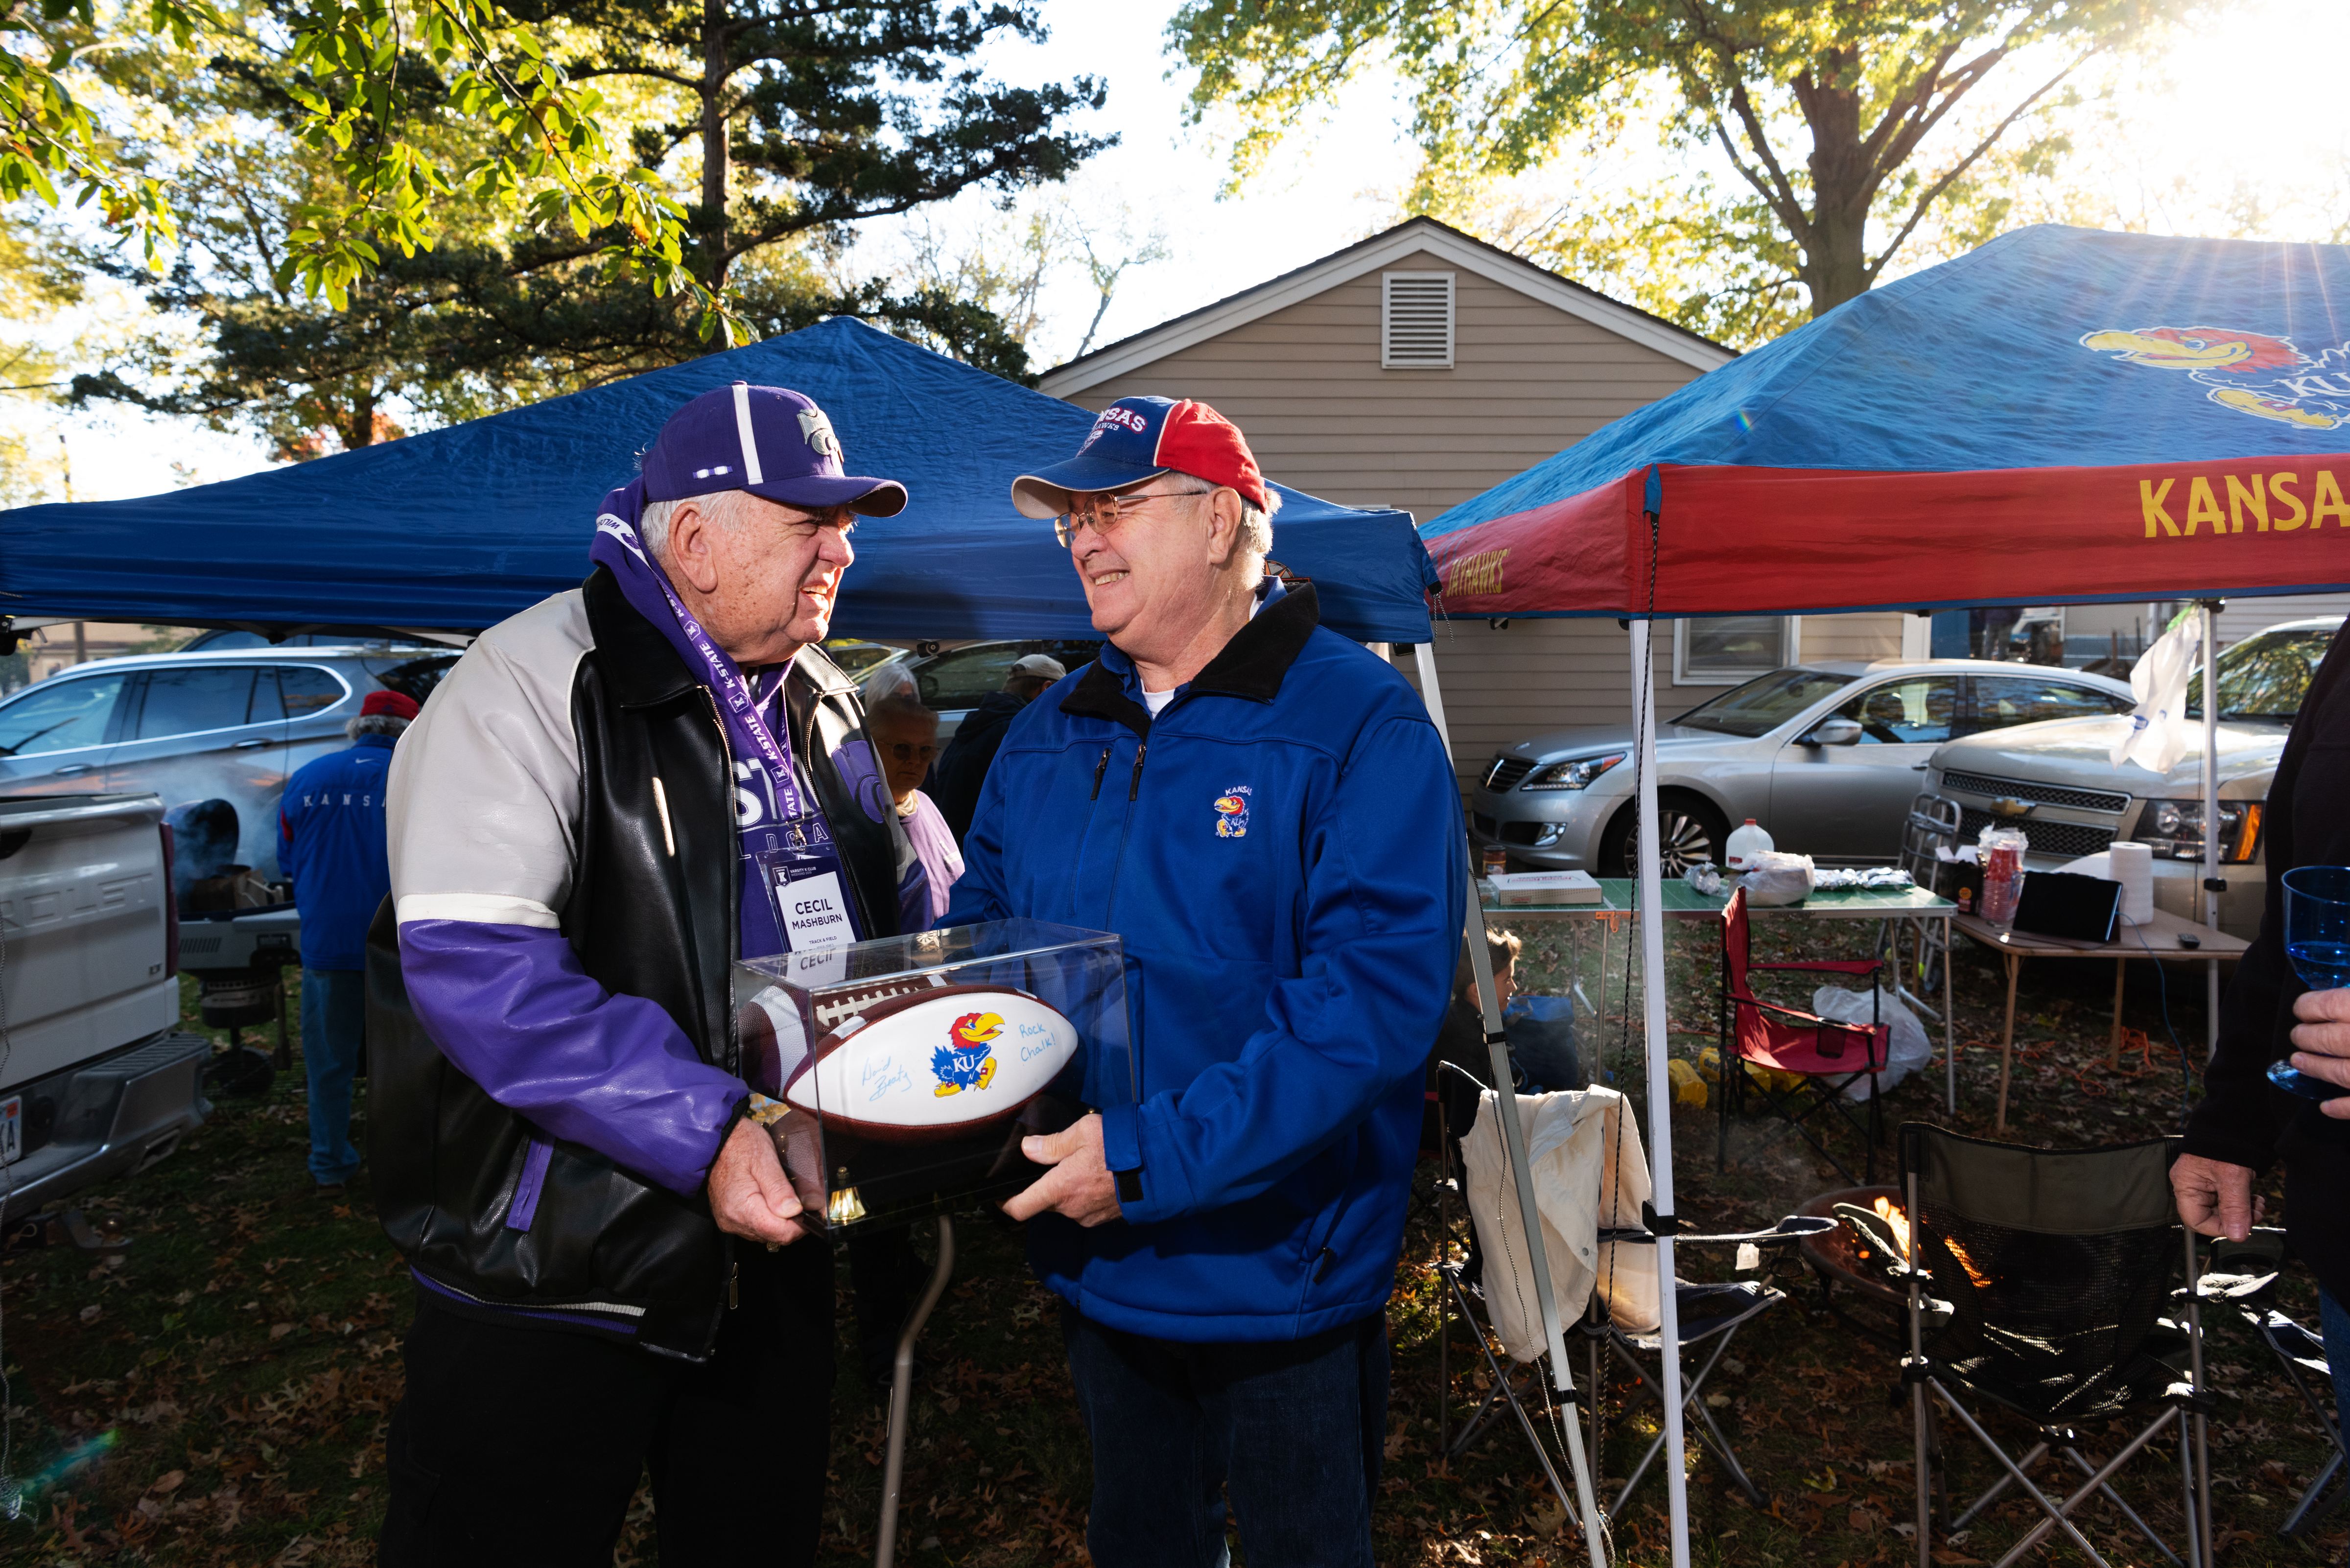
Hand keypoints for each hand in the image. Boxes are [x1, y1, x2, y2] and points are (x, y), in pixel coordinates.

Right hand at [709, 1118, 811, 1245]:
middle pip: (774, 1235)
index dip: (800, 1224)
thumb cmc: (739, 1144)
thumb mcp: (764, 1159)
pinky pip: (754, 1226)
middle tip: (798, 1198)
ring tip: (780, 1195)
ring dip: (778, 1220)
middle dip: (791, 1221)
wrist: (715, 1141)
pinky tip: (768, 1199)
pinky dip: (765, 1216)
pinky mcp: (729, 1218)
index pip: (780, 1233)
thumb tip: (795, 1211)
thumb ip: (779, 1188)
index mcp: (743, 1208)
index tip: (810, 1209)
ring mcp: (730, 1221)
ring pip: (765, 1233)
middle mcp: (733, 1220)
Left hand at [1001, 1113, 1122, 1227]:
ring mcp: (1088, 1217)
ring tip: (1087, 1165)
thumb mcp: (1084, 1132)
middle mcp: (1071, 1209)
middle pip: (1045, 1202)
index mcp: (1060, 1188)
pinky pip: (1084, 1208)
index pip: (1020, 1208)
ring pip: (1066, 1204)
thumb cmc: (1123, 1147)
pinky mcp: (1104, 1219)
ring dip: (1069, 1188)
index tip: (1000, 1195)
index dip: (1005, 1203)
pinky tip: (1100, 1176)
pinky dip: (1086, 1194)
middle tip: (1059, 1163)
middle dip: (1047, 1185)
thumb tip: (1028, 1149)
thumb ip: (1053, 1143)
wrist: (1161, 1168)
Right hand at [2169, 1152, 2263, 1240]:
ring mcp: (2204, 1183)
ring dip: (2242, 1212)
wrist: (2237, 1121)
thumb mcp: (2233, 1178)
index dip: (2219, 1228)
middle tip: (2255, 1214)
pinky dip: (2242, 1204)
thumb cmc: (2227, 1144)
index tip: (2241, 1227)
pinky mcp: (2218, 1181)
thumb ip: (2234, 1208)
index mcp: (2185, 1184)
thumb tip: (2237, 1236)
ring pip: (2221, 1210)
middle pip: (2209, 1216)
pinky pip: (2227, 1200)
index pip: (2195, 1220)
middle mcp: (2191, 1186)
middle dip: (2235, 1219)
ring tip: (2257, 1205)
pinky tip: (2254, 1199)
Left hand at [2291, 988, 2349, 1116]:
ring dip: (2316, 1068)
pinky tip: (2326, 1107)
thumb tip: (2342, 992)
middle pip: (2330, 1039)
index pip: (2330, 1004)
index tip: (2303, 1008)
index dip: (2310, 1006)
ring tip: (2298, 1062)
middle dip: (2307, 1037)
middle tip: (2298, 1035)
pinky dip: (2341, 1108)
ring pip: (2341, 1072)